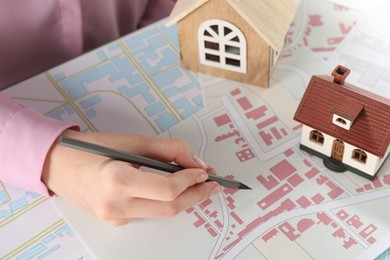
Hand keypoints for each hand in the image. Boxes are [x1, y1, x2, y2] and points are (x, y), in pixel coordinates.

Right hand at [42, 129, 220, 225]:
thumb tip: (197, 163)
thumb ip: (169, 150)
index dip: (192, 181)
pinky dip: (162, 202)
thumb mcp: (133, 141)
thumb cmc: (92, 148)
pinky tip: (168, 191)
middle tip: (212, 185)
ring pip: (160, 213)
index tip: (206, 172)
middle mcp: (116, 206)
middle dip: (196, 196)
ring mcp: (114, 218)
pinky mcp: (115, 222)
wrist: (58, 164)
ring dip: (182, 199)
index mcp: (118, 180)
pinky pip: (146, 213)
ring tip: (196, 185)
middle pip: (169, 208)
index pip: (168, 189)